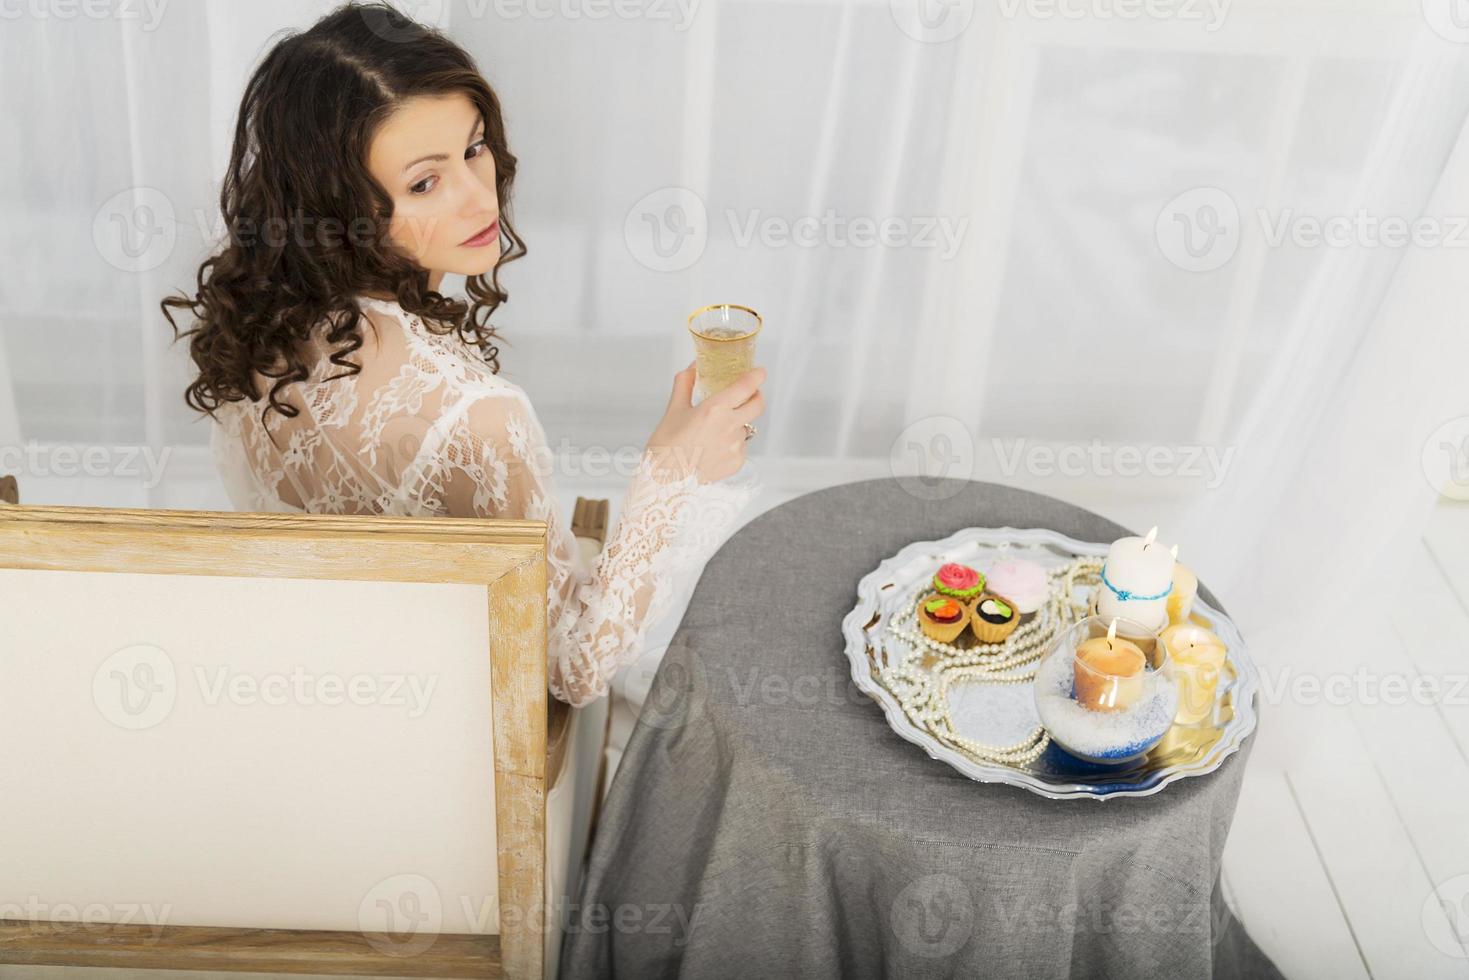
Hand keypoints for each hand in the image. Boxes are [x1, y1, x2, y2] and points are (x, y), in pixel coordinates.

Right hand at [644, 361, 765, 483]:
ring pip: (746, 427)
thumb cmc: (665, 446)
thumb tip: (693, 367)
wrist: (664, 482)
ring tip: (714, 431)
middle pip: (757, 405)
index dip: (757, 376)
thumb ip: (685, 384)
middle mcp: (730, 426)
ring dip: (737, 423)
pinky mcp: (737, 462)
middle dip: (756, 396)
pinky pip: (741, 446)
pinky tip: (712, 448)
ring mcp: (736, 446)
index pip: (747, 386)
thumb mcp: (674, 410)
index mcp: (715, 409)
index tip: (759, 372)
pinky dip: (731, 443)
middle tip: (748, 394)